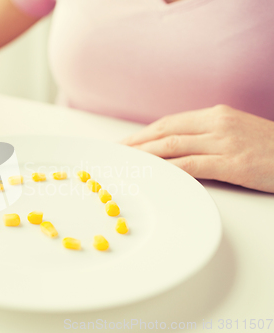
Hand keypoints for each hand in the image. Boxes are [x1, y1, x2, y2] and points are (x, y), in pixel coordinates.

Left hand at [121, 105, 273, 192]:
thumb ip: (207, 136)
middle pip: (165, 131)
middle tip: (116, 154)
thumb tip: (176, 147)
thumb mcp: (236, 132)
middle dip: (136, 143)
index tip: (125, 143)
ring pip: (173, 146)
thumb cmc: (269, 147)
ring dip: (145, 156)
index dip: (143, 133)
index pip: (169, 122)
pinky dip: (168, 169)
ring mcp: (224, 142)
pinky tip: (153, 174)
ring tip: (125, 164)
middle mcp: (216, 124)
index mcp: (216, 115)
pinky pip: (192, 165)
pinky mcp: (232, 163)